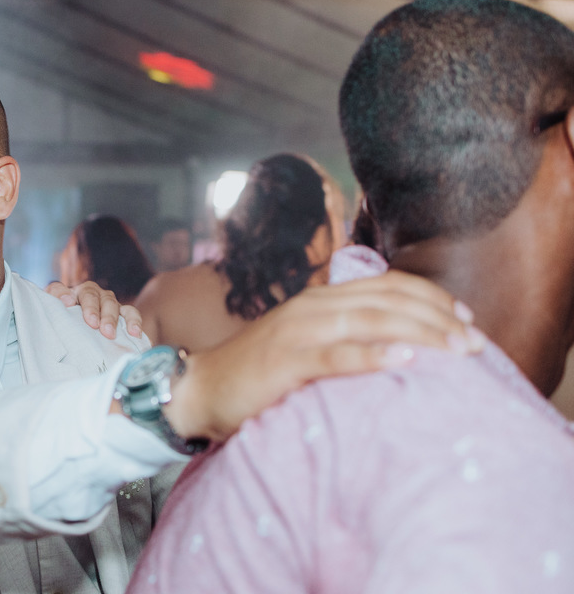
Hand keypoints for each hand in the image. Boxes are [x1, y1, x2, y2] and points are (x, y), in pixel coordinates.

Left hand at [44, 280, 143, 338]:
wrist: (84, 333)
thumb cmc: (68, 325)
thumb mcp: (54, 317)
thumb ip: (53, 305)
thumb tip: (66, 300)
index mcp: (68, 294)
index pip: (61, 289)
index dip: (64, 295)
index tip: (68, 303)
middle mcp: (89, 293)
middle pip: (91, 296)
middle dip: (93, 310)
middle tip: (93, 325)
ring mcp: (107, 301)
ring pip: (111, 303)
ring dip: (111, 318)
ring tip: (110, 334)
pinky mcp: (123, 312)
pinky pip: (131, 312)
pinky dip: (134, 321)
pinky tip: (134, 333)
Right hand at [165, 270, 478, 442]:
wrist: (200, 389)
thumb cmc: (258, 374)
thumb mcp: (305, 344)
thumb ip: (343, 336)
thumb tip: (398, 346)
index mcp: (320, 300)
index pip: (387, 286)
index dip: (431, 297)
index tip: (467, 319)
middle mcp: (311, 308)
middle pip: (387, 301)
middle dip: (438, 318)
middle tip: (476, 342)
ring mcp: (297, 333)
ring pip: (370, 322)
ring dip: (421, 333)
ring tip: (457, 349)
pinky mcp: (285, 362)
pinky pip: (335, 355)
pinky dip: (372, 355)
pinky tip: (405, 359)